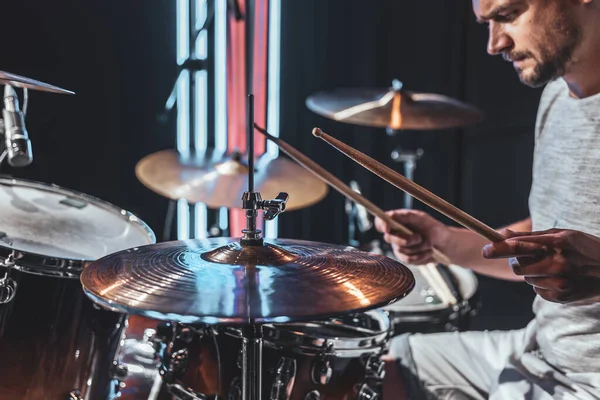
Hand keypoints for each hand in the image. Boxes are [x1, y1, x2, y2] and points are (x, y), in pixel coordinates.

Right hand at [374, 209, 449, 264]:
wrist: (445, 244)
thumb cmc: (433, 228)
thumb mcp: (422, 219)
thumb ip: (406, 216)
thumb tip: (391, 215)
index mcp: (397, 221)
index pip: (380, 222)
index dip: (381, 225)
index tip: (387, 228)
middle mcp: (394, 234)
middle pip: (388, 238)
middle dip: (405, 239)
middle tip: (420, 237)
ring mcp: (399, 247)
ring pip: (401, 249)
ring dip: (418, 247)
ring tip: (429, 244)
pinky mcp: (405, 258)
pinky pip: (408, 259)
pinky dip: (421, 255)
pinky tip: (429, 252)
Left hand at [482, 228, 599, 303]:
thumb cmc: (586, 249)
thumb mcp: (563, 235)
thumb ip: (532, 235)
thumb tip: (503, 234)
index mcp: (557, 243)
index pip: (519, 246)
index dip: (498, 249)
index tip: (485, 250)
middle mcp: (558, 263)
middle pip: (518, 266)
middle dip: (517, 262)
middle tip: (527, 259)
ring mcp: (561, 282)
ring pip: (527, 279)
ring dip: (533, 273)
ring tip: (553, 268)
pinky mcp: (562, 297)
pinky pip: (538, 291)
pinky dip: (543, 285)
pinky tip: (559, 279)